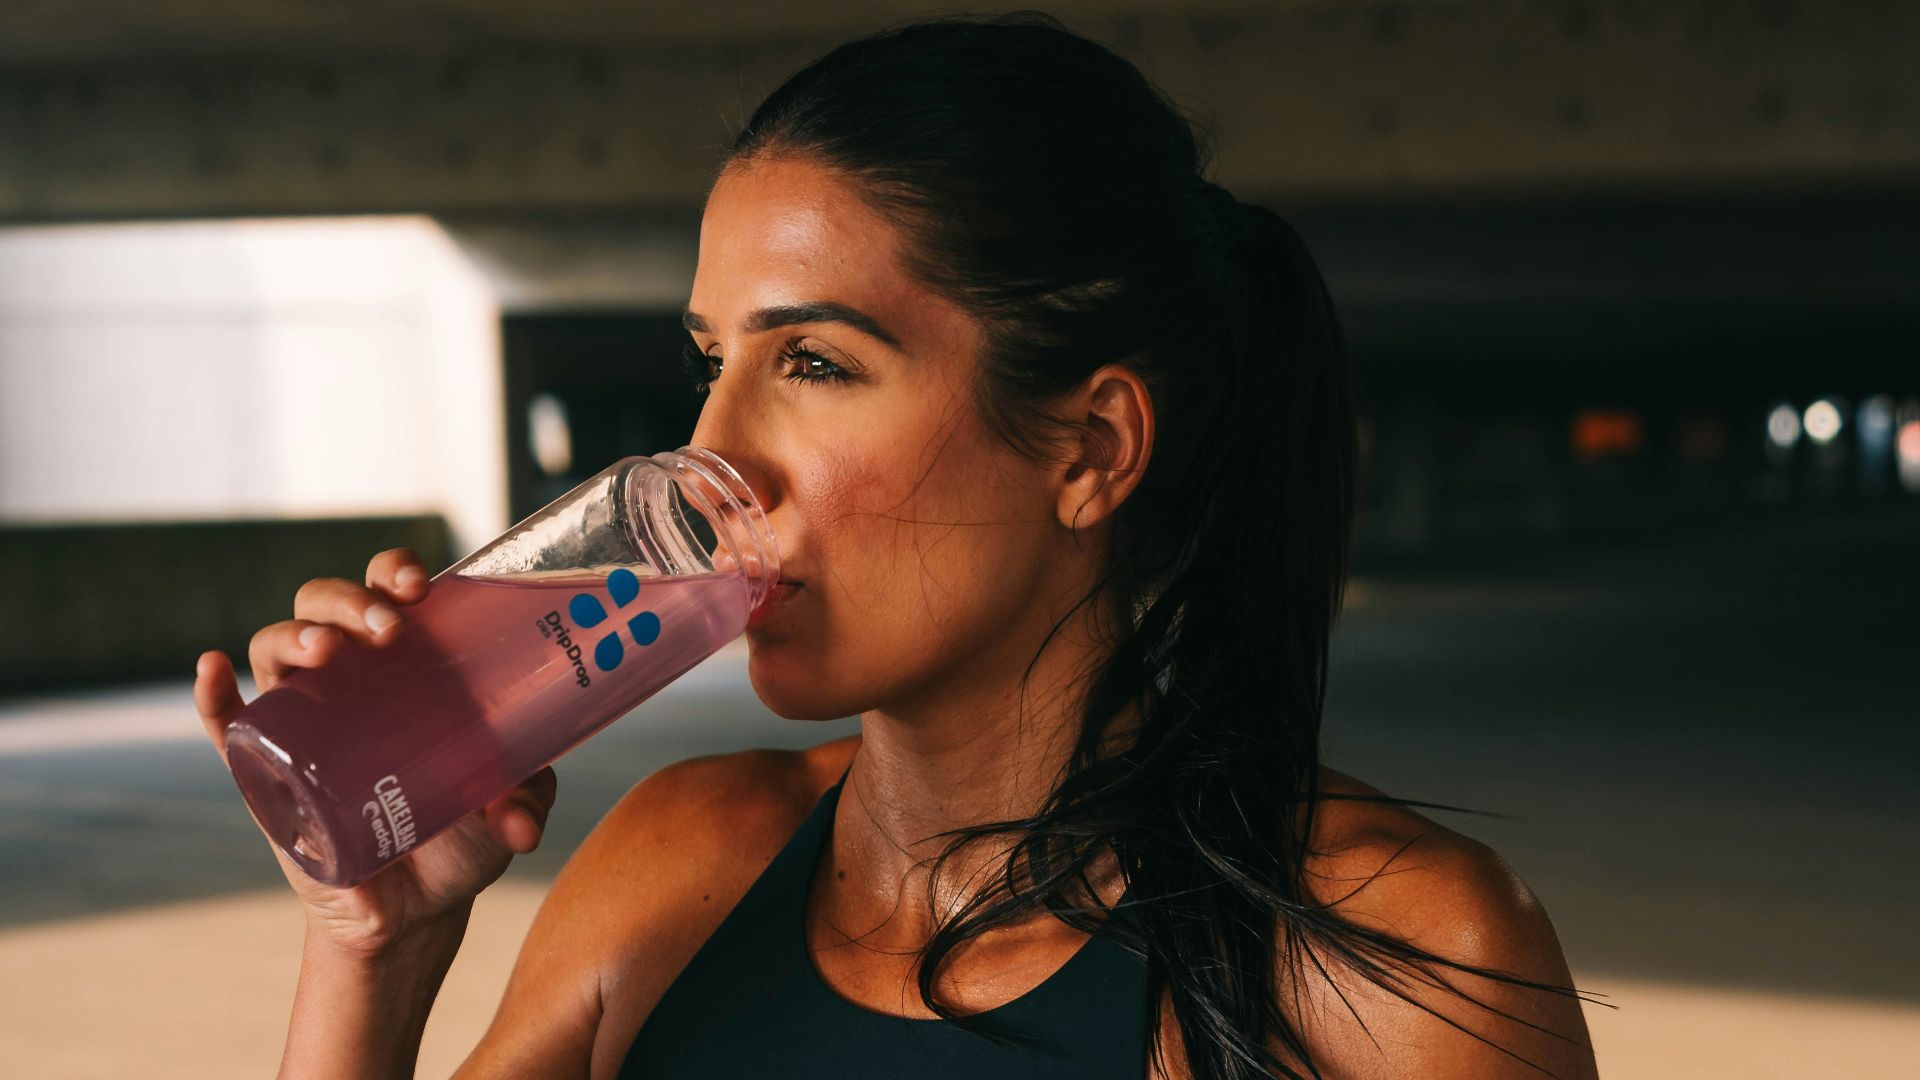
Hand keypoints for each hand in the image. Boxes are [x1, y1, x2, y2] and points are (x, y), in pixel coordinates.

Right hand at [194, 547, 559, 958]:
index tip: (419, 586)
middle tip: (389, 629)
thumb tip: (520, 825)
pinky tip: (213, 670)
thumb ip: (526, 799)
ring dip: (294, 635)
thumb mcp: (510, 805)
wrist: (419, 909)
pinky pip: (226, 726)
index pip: (387, 593)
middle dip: (349, 600)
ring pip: (275, 649)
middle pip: (325, 607)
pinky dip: (212, 695)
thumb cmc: (464, 836)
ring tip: (327, 651)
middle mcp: (351, 680)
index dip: (392, 571)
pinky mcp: (265, 772)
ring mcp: (304, 721)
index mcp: (408, 665)